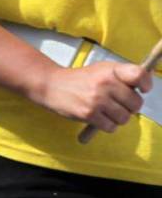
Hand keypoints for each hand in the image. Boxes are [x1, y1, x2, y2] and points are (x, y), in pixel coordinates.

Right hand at [35, 61, 151, 133]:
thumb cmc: (81, 79)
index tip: (143, 89)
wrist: (51, 84)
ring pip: (125, 118)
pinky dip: (106, 125)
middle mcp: (105, 83)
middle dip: (129, 106)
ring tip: (105, 110)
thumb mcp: (101, 70)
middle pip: (136, 103)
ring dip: (117, 118)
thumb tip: (145, 88)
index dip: (146, 83)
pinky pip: (111, 127)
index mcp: (110, 70)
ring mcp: (96, 99)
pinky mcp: (88, 114)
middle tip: (117, 102)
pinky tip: (97, 116)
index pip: (139, 74)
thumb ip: (122, 77)